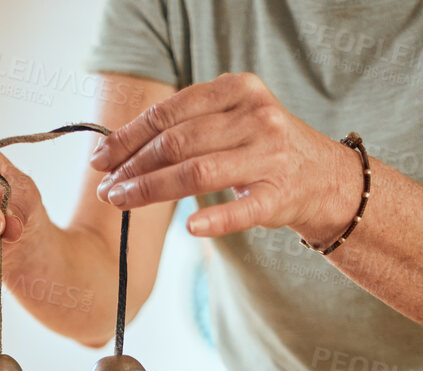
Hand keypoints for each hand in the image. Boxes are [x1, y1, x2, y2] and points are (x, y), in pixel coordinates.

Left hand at [91, 72, 359, 244]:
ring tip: (121, 202)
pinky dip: (215, 219)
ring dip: (151, 189)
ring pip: (198, 172)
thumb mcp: (228, 120)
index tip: (99, 159)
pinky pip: (241, 209)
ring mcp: (271, 156)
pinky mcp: (280, 195)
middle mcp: (256, 117)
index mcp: (238, 90)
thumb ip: (183, 126)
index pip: (170, 113)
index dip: (128, 137)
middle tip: (106, 188)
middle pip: (178, 143)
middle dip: (133, 167)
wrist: (323, 177)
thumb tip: (113, 150)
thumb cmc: (259, 148)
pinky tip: (188, 228)